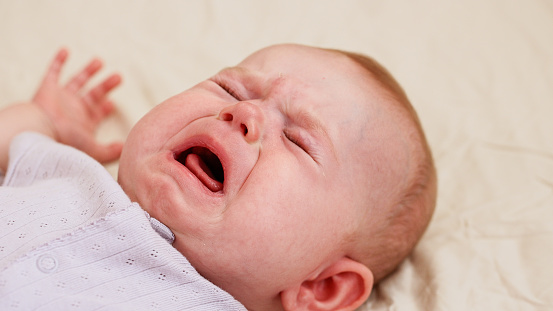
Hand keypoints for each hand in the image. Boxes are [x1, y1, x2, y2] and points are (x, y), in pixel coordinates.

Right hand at [32, 48, 122, 162]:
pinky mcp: (47, 89)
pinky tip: (66, 50)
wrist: (40, 131)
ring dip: (88, 71)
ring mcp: (61, 98)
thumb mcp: (94, 150)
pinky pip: (52, 72)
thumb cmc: (66, 141)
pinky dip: (58, 61)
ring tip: (100, 61)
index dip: (106, 107)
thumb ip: (111, 151)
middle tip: (118, 77)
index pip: (97, 113)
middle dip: (105, 85)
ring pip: (77, 81)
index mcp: (84, 122)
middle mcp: (73, 109)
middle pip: (93, 94)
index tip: (113, 103)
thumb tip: (126, 147)